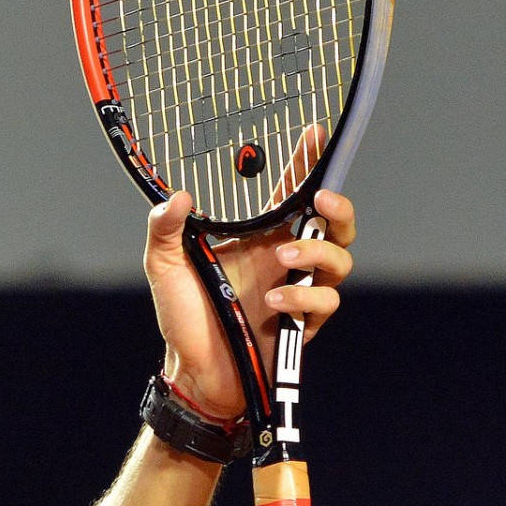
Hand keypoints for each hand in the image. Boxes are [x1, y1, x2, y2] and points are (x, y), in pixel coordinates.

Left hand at [144, 173, 356, 425]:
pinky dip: (304, 297)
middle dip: (339, 206)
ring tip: (281, 258)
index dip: (307, 163)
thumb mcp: (165, 269)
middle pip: (337, 223)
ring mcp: (299, 291)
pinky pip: (325, 302)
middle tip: (319, 198)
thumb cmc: (183, 318)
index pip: (293, 192)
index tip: (313, 134)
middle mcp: (286, 260)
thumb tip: (176, 197)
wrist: (194, 371)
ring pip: (340, 258)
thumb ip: (165, 232)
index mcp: (261, 239)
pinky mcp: (303, 324)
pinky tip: (274, 300)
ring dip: (316, 251)